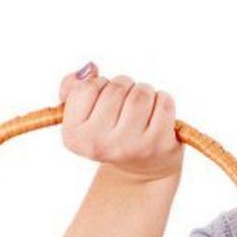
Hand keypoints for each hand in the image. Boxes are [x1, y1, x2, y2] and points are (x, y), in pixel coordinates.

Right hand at [58, 61, 184, 182]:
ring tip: (142, 107)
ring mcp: (130, 146)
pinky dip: (163, 100)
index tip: (103, 100)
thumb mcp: (84, 115)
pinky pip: (164, 102)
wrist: (143, 168)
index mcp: (74, 137)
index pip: (85, 88)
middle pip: (116, 87)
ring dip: (144, 91)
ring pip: (141, 92)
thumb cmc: (111, 132)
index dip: (98, 85)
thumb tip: (89, 68)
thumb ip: (72, 87)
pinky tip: (158, 114)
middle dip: (124, 86)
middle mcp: (99, 145)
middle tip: (126, 104)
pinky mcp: (158, 144)